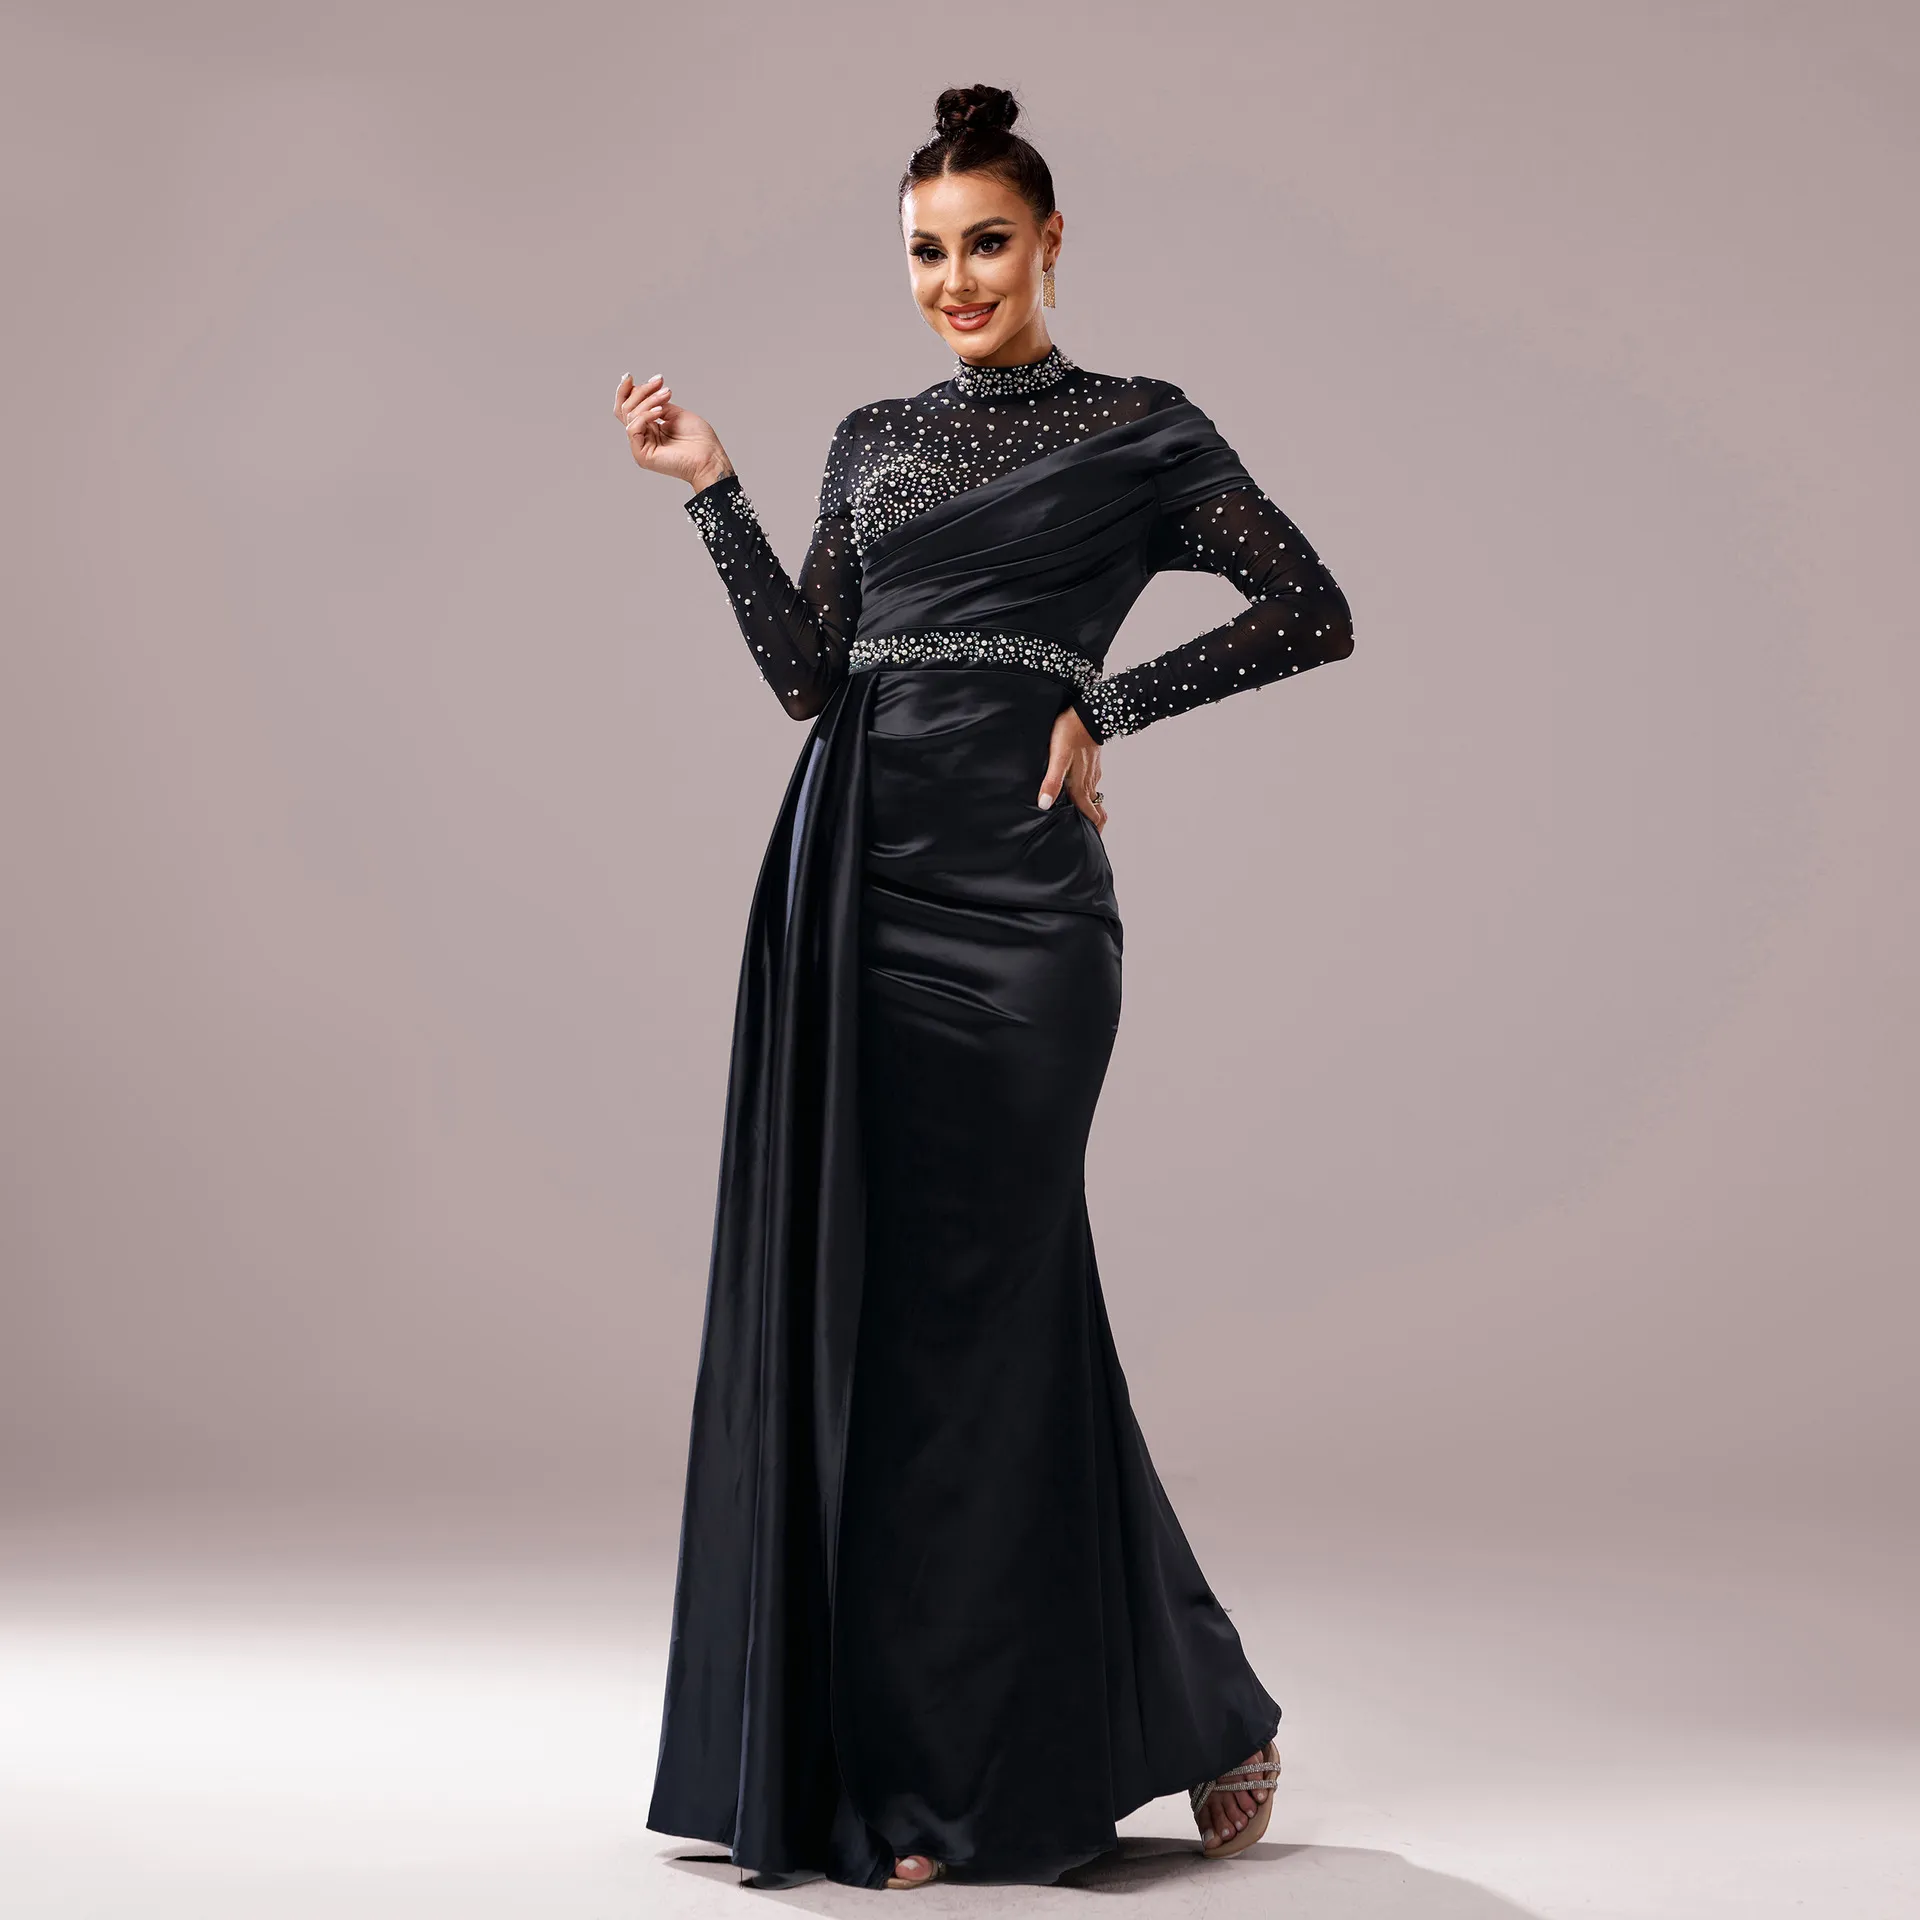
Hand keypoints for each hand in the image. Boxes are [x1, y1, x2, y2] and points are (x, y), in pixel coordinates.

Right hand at [614, 372, 733, 491]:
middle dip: (641, 391)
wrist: (710, 458)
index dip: (626, 390)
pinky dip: (645, 415)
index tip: (630, 375)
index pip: (627, 408)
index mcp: (649, 428)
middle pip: (626, 408)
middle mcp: (642, 437)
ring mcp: (640, 447)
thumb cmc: (699, 440)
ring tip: (667, 395)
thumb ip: (657, 404)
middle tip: (659, 381)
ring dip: (648, 400)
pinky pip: (633, 429)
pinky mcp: (642, 455)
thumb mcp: (676, 413)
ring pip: (630, 415)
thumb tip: (643, 391)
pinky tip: (660, 411)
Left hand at [1038, 705, 1106, 832]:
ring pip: (1094, 797)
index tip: (1088, 844)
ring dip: (1090, 809)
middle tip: (1087, 837)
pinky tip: (1078, 791)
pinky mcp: (1092, 764)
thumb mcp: (1058, 758)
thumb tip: (1044, 805)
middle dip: (1094, 825)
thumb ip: (1052, 782)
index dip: (1091, 831)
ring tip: (1080, 818)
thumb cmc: (1070, 733)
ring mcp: (1093, 774)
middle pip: (1096, 810)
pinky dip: (1088, 794)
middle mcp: (1089, 783)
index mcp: (1081, 786)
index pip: (1091, 816)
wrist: (1088, 713)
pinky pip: (1092, 784)